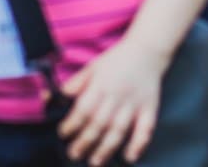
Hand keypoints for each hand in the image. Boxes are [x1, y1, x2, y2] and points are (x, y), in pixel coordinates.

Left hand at [58, 36, 167, 164]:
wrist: (147, 51)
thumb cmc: (116, 60)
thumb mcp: (92, 67)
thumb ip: (76, 83)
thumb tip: (58, 97)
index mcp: (101, 85)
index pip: (84, 108)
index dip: (72, 123)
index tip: (63, 133)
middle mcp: (117, 96)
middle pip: (99, 123)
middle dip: (84, 141)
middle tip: (74, 154)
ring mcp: (134, 104)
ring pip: (119, 130)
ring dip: (106, 148)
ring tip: (95, 161)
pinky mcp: (149, 108)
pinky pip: (145, 129)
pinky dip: (138, 144)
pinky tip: (130, 157)